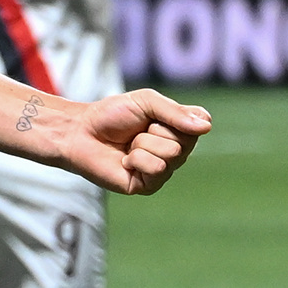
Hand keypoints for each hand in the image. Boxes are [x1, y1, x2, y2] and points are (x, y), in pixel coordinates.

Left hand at [31, 86, 209, 195]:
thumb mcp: (146, 102)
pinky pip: (157, 169)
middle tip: (136, 132)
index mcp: (179, 130)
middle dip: (155, 131)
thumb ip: (175, 112)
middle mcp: (176, 151)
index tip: (153, 114)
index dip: (177, 116)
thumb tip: (206, 127)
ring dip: (144, 144)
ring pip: (171, 155)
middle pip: (185, 141)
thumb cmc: (112, 115)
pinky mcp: (148, 186)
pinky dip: (137, 159)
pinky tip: (125, 160)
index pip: (201, 123)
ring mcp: (163, 170)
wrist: (81, 133)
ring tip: (129, 145)